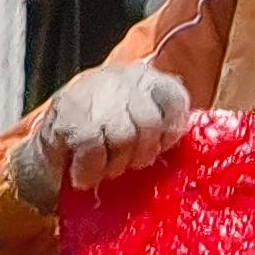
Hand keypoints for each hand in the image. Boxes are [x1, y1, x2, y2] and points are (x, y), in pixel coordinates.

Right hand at [23, 59, 196, 194]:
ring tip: (106, 169)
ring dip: (115, 163)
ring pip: (122, 134)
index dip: (171, 130)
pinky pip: (91, 144)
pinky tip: (84, 175)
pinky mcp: (65, 110)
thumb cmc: (109, 145)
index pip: (173, 96)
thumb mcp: (145, 131)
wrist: (53, 151)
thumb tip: (201, 152)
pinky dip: (91, 168)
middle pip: (148, 121)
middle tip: (128, 165)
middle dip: (141, 154)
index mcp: (146, 80)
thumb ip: (167, 131)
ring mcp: (90, 90)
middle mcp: (119, 78)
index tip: (161, 148)